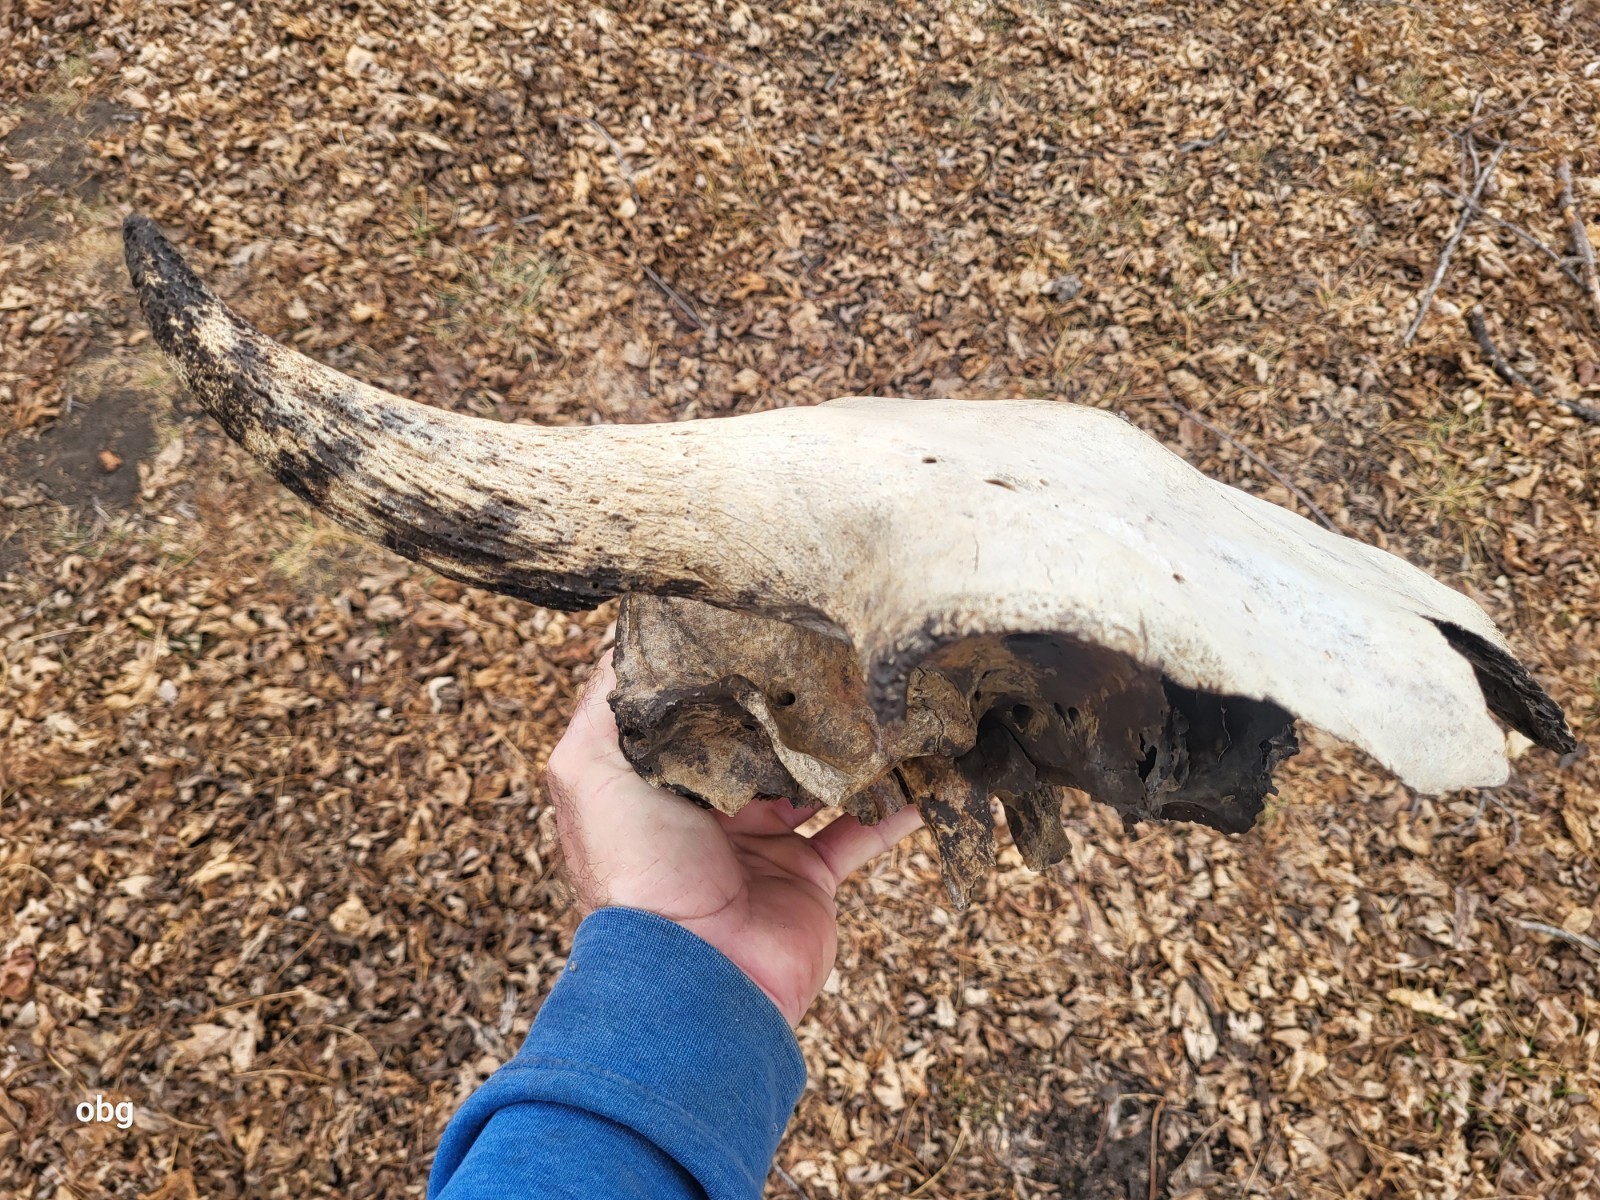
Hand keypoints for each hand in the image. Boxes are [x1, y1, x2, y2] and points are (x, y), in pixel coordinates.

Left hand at [546, 651, 923, 1026]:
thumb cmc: (636, 871)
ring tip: (884, 694)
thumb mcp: (590, 772)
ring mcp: (763, 845)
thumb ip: (604, 704)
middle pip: (759, 741)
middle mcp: (709, 812)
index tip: (762, 620)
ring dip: (848, 745)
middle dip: (792, 703)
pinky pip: (863, 831)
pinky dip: (897, 804)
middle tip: (833, 648)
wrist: (693, 979)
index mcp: (657, 784)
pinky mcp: (810, 878)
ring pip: (816, 779)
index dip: (723, 672)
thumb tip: (627, 634)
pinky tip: (929, 765)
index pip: (693, 713)